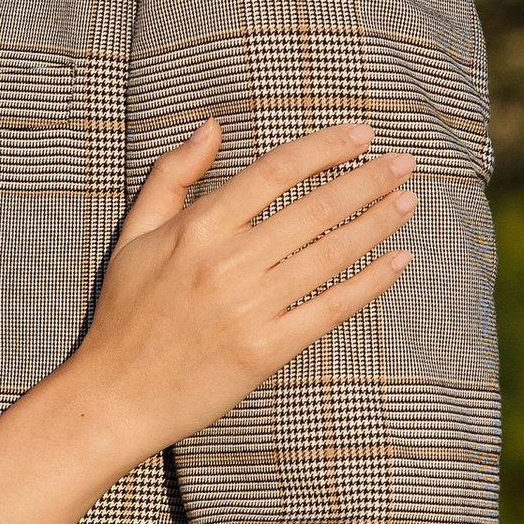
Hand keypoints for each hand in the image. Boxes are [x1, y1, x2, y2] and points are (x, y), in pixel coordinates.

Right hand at [75, 118, 415, 456]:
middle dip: (368, 180)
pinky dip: (370, 283)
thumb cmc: (125, 313)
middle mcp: (228, 262)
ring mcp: (250, 307)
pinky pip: (330, 308)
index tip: (362, 135)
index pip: (276, 171)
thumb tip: (212, 127)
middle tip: (405, 163)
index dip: (325, 148)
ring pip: (330, 253)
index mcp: (198, 228)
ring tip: (409, 201)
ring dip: (377, 223)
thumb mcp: (134, 234)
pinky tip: (399, 262)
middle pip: (315, 208)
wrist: (114, 396)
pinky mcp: (266, 350)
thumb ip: (171, 176)